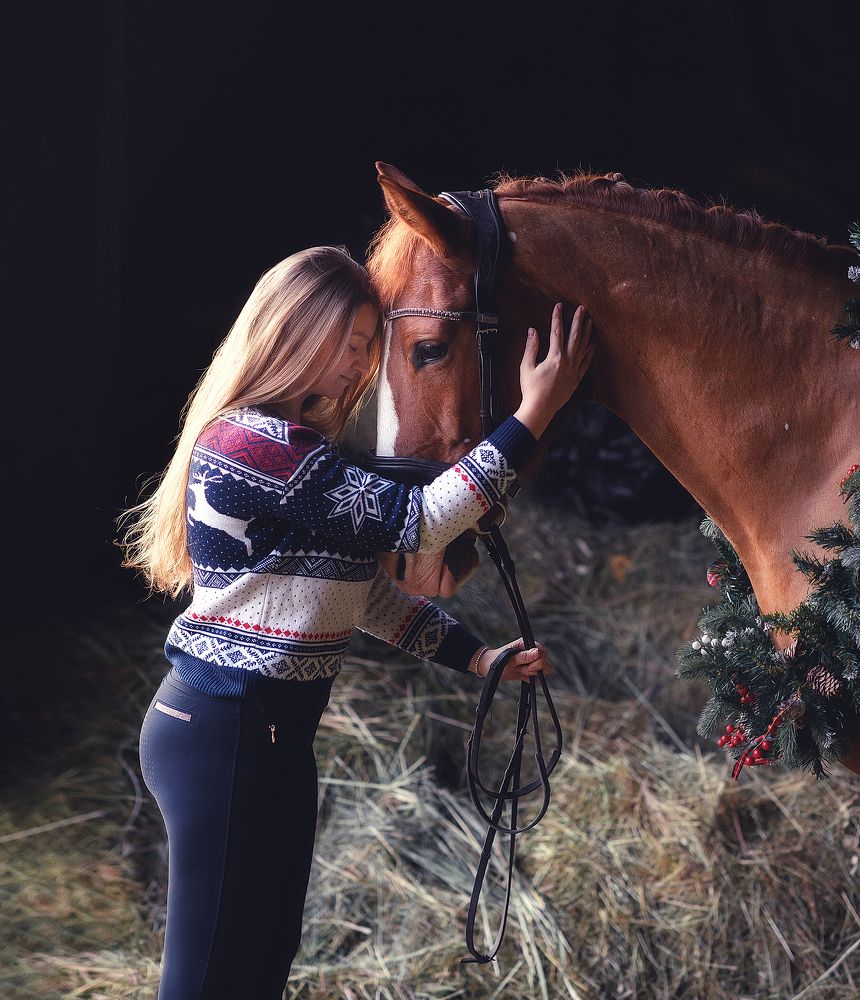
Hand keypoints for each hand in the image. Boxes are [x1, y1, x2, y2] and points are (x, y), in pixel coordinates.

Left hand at [468, 637, 553, 680]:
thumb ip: (523, 656)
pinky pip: (539, 677)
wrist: (489, 668)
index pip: (543, 652)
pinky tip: (521, 676)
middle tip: (520, 669)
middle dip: (534, 669)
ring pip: (544, 670)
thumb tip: (538, 652)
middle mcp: (532, 651)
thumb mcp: (509, 659)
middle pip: (545, 661)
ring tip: (520, 671)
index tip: (528, 667)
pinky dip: (531, 679)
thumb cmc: (497, 660)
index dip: (538, 661)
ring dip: (532, 674)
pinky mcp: (531, 670)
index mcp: (527, 644)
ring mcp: (532, 661)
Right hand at [514, 302, 593, 437]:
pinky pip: (586, 363)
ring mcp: (574, 371)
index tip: (559, 306)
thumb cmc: (531, 389)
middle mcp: (567, 362)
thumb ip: (531, 347)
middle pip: (575, 337)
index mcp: (555, 358)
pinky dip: (590, 353)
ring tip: (590, 322)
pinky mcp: (576, 380)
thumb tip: (532, 331)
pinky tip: (592, 345)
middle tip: (582, 309)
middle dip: (578, 321)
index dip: (558, 317)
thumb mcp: (526, 366)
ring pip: (583, 348)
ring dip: (586, 334)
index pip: (557, 332)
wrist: (540, 409)